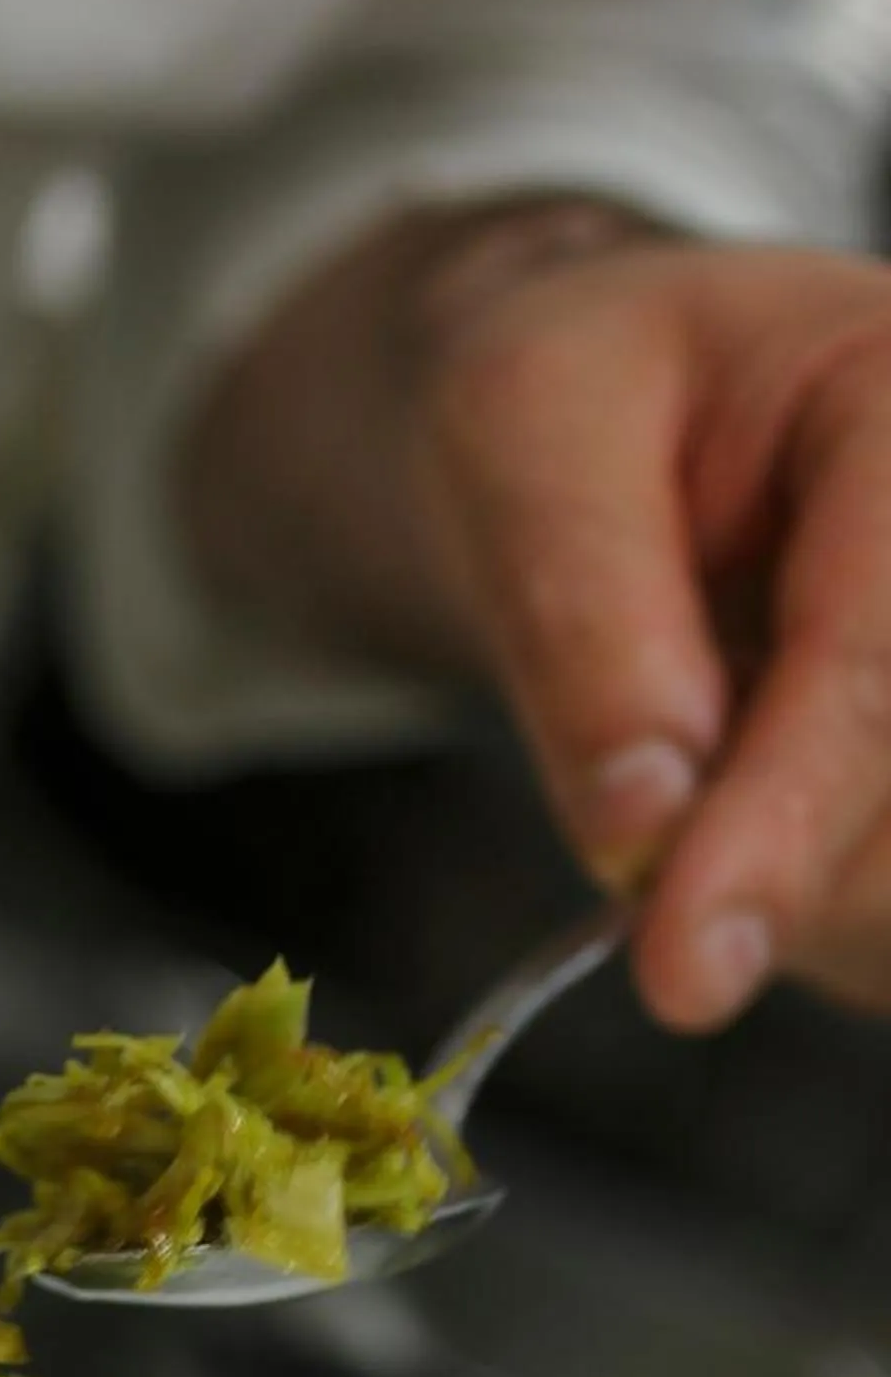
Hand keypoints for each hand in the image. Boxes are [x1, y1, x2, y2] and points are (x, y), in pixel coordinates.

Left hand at [186, 199, 890, 1032]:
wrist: (622, 417)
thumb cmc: (577, 401)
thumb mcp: (521, 437)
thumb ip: (581, 622)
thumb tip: (643, 832)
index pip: (878, 661)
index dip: (786, 825)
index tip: (685, 975)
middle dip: (769, 866)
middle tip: (629, 834)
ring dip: (782, 898)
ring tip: (682, 754)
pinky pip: (890, 921)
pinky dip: (799, 914)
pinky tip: (741, 821)